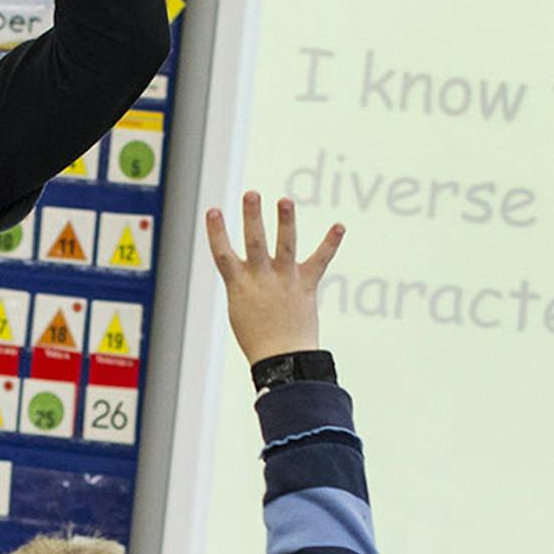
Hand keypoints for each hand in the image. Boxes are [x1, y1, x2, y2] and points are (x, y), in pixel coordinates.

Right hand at [205, 190, 342, 364]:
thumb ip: (244, 282)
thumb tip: (246, 265)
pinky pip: (319, 261)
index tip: (214, 210)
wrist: (282, 359)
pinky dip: (330, 243)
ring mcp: (284, 280)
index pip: (222, 254)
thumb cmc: (258, 338)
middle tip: (252, 194)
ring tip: (285, 200)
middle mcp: (261, 279)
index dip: (217, 232)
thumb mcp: (240, 309)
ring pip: (285, 246)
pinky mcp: (306, 285)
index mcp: (239, 286)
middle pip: (254, 242)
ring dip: (285, 221)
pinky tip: (339, 226)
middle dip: (252, 217)